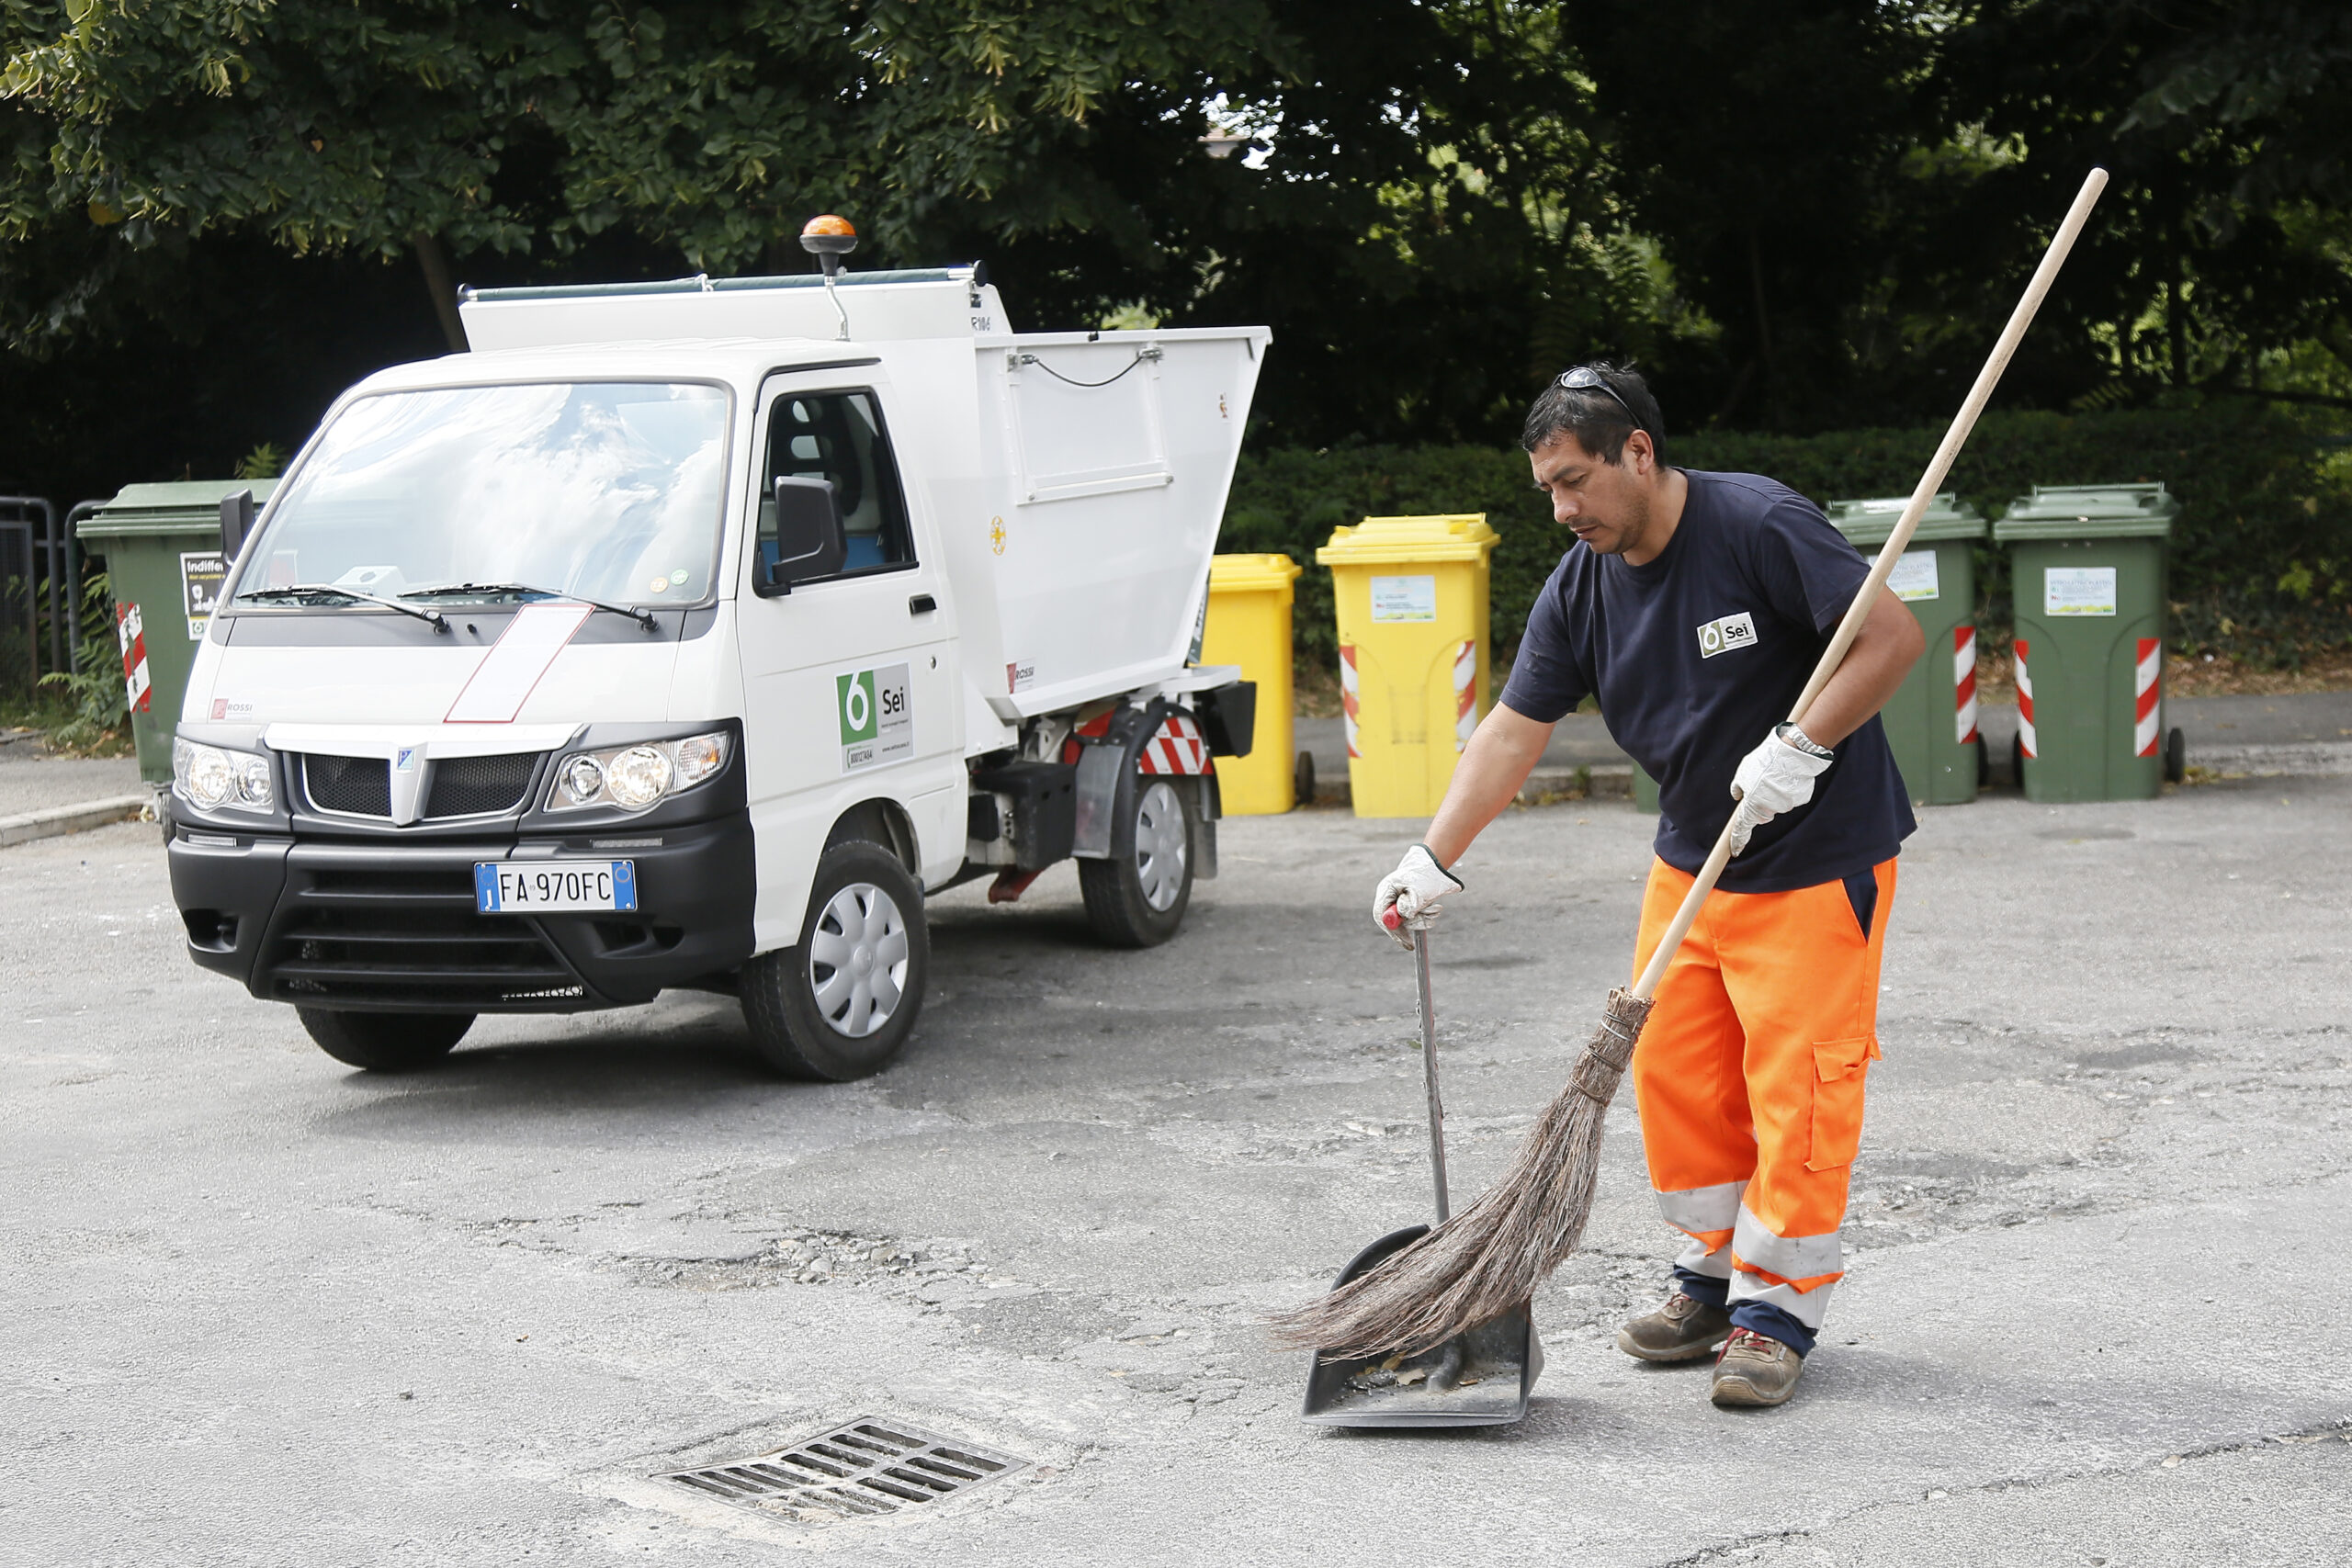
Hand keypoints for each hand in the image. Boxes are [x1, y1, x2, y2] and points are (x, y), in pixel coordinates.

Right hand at [1372, 844, 1462, 948]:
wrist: (1436, 861)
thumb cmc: (1427, 873)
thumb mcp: (1420, 890)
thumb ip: (1410, 904)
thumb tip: (1404, 917)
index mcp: (1386, 890)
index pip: (1382, 916)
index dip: (1393, 932)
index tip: (1407, 942)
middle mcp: (1390, 896)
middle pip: (1395, 921)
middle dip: (1414, 923)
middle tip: (1430, 922)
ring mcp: (1398, 900)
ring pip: (1407, 919)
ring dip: (1423, 918)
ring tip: (1436, 908)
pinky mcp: (1408, 902)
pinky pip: (1415, 916)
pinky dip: (1426, 915)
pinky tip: (1435, 908)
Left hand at [1726, 724, 1832, 855]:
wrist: (1793, 751)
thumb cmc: (1764, 761)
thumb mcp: (1742, 772)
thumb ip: (1737, 787)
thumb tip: (1738, 795)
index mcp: (1753, 806)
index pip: (1743, 828)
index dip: (1738, 840)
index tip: (1734, 850)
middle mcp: (1770, 810)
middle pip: (1761, 814)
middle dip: (1759, 803)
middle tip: (1760, 784)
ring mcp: (1787, 805)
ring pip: (1776, 804)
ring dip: (1773, 794)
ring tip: (1775, 775)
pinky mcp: (1800, 799)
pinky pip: (1790, 797)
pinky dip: (1787, 789)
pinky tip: (1787, 776)